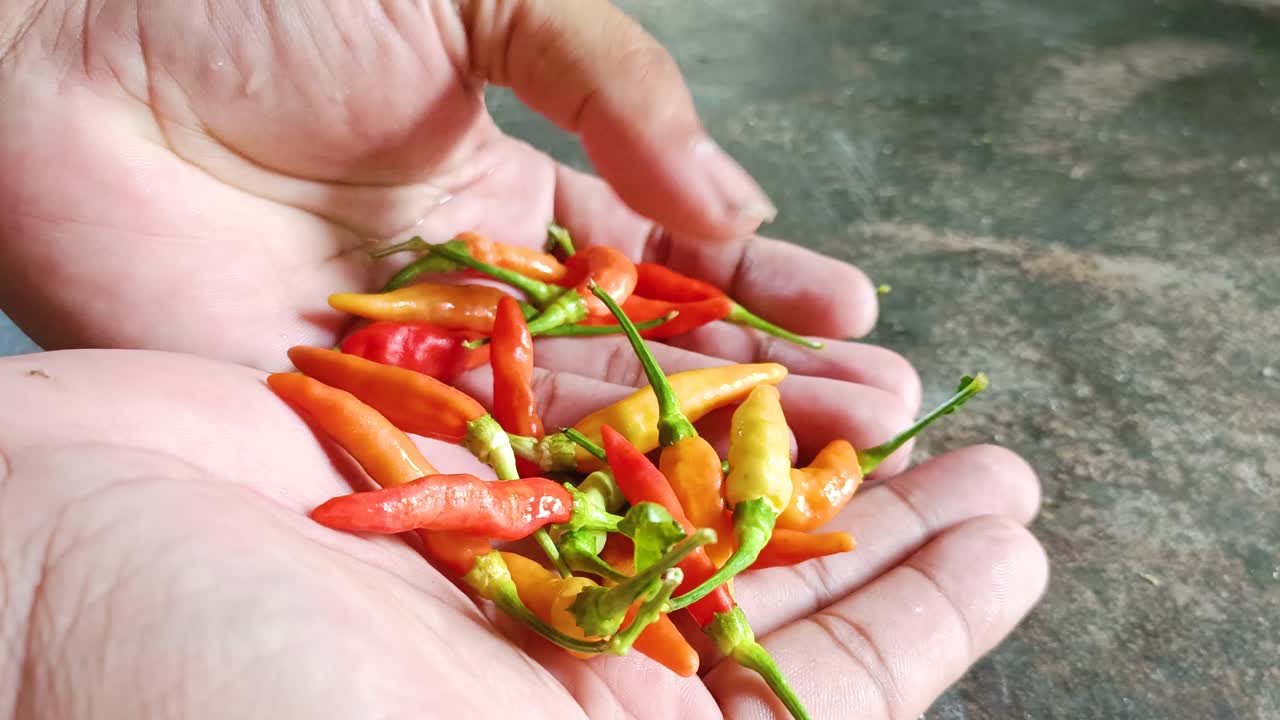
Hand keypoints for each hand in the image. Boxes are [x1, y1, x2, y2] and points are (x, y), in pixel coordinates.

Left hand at [0, 0, 924, 472]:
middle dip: (764, 385)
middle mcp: (486, 293)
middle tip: (879, 415)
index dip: (767, 285)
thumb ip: (614, 83)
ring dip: (698, 447)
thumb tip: (732, 199)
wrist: (74, 44)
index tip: (857, 313)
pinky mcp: (349, 419)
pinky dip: (572, 487)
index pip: (671, 258)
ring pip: (582, 422)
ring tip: (820, 470)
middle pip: (646, 356)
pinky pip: (478, 462)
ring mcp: (425, 364)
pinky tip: (665, 510)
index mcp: (522, 191)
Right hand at [0, 350, 1046, 718]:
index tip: (1012, 555)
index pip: (794, 713)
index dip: (919, 635)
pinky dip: (686, 380)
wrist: (18, 567)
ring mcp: (492, 557)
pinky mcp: (436, 460)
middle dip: (893, 540)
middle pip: (763, 603)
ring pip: (696, 500)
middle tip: (1003, 470)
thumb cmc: (201, 691)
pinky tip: (763, 341)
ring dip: (807, 447)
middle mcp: (542, 668)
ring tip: (916, 397)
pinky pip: (598, 415)